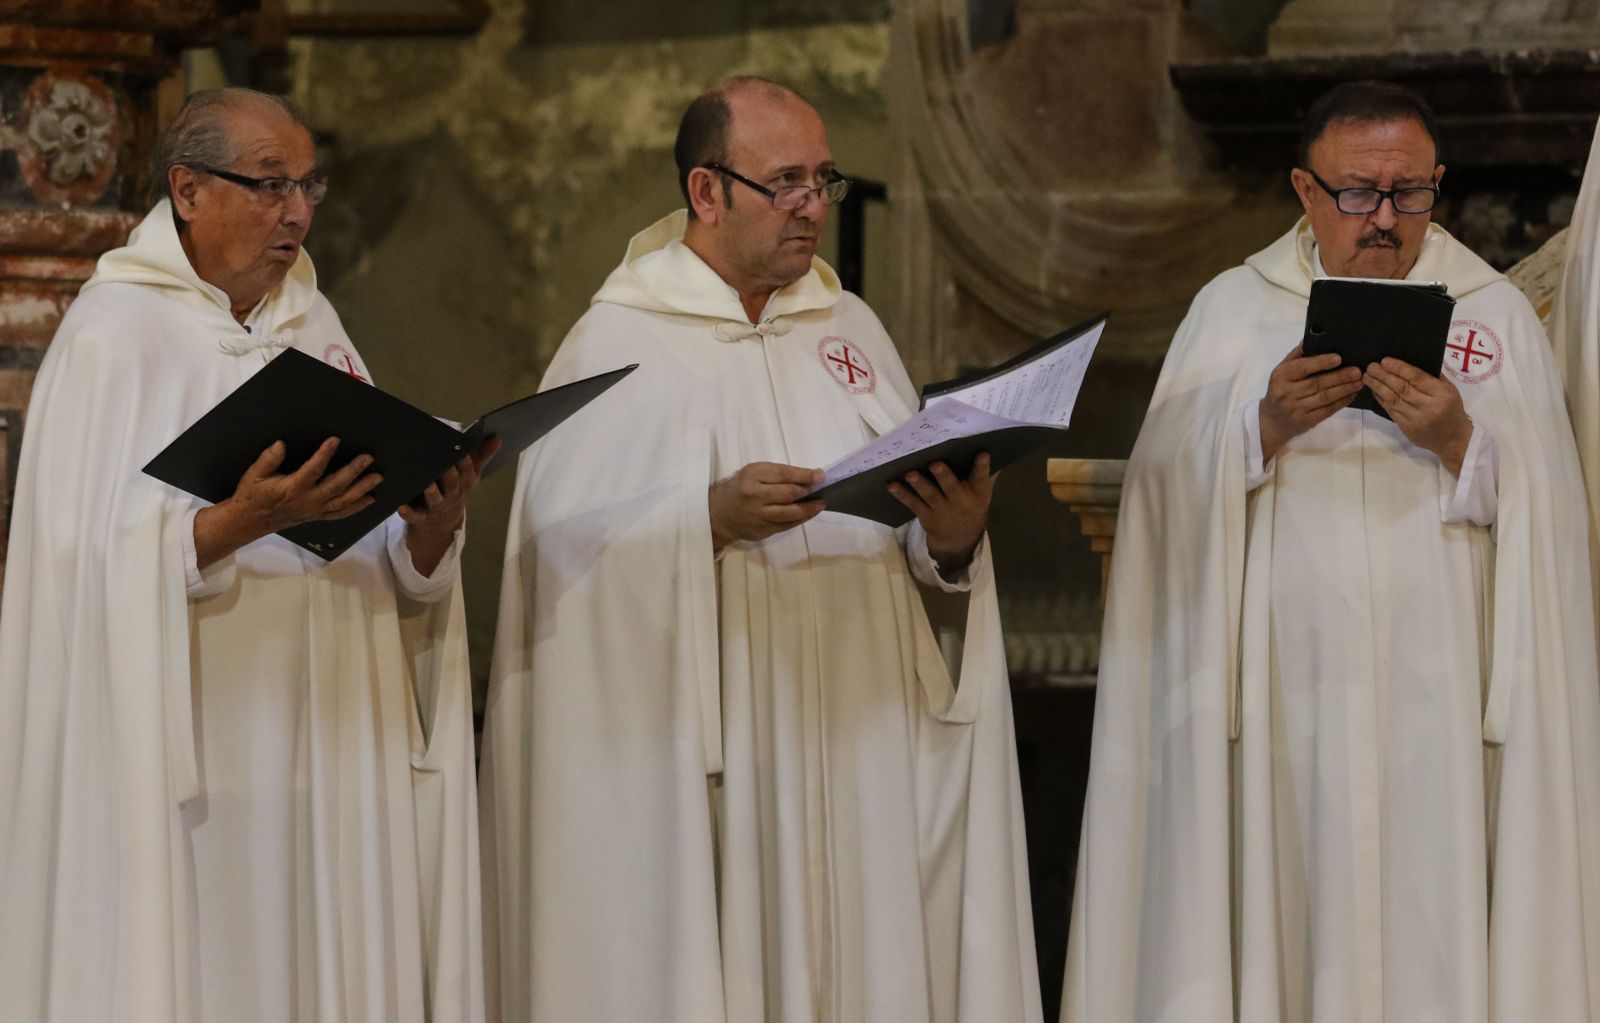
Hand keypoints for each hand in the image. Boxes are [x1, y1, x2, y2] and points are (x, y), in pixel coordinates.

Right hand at [194, 437, 382, 567]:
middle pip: (336, 485)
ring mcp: (315, 510)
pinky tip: (369, 499)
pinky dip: (356, 507)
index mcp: (293, 488)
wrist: (250, 521)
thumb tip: (281, 444)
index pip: (313, 469)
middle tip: (368, 457)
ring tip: (377, 477)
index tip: (335, 440)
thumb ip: (268, 459)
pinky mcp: (317, 516)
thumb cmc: (252, 495)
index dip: (325, 454)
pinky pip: (341, 513)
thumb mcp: (254, 475)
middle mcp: (308, 500)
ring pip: (343, 500)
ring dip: (362, 488)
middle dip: (354, 471)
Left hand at [400, 435, 502, 575]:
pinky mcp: (422, 516)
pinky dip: (408, 512)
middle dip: (449, 474)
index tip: (459, 447)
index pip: (467, 469)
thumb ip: (482, 455)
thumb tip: (497, 438)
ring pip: (436, 499)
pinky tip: (401, 506)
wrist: (443, 523)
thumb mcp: (471, 475)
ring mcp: (437, 506)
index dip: (464, 459)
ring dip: (432, 493)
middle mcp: (453, 495)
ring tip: (428, 485)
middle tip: (444, 462)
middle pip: (453, 483)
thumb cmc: (457, 490)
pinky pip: (415, 516)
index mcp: (465, 483)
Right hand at [709, 461, 824, 552]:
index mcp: (752, 476)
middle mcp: (754, 495)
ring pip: (789, 513)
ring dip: (809, 509)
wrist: (718, 514)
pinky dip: (800, 520)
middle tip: (821, 489)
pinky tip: (807, 514)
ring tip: (820, 504)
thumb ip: (778, 474)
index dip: (804, 475)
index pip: (783, 474)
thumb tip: (808, 477)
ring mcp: (757, 515)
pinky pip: (785, 525)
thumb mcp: (754, 473)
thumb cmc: (740, 488)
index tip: (820, 476)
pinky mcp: (761, 530)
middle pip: (788, 494)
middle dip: (808, 491)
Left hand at [888, 453, 995, 573]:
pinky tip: (891, 485)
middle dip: (943, 476)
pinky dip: (902, 494)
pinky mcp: (926, 515)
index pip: (982, 477)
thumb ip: (986, 471)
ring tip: (910, 474)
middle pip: (952, 487)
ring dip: (919, 484)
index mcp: (978, 491)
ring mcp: (942, 509)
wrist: (959, 538)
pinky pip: (913, 503)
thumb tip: (992, 444)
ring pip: (930, 495)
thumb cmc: (971, 503)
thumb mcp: (983, 491)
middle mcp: (960, 501)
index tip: (983, 453)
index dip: (983, 466)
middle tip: (935, 463)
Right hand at [1259, 345, 1364, 460]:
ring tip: (1359, 382)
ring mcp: (1296, 409)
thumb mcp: (1281, 371)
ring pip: (1325, 397)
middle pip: (1317, 383)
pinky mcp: (1306, 421)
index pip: (1302, 368)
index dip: (1320, 363)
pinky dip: (1342, 402)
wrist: (1272, 420)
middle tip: (1357, 371)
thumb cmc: (1280, 390)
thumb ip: (1296, 356)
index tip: (1338, 358)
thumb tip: (1312, 338)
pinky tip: (1351, 394)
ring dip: (1345, 389)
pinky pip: (1328, 410)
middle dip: (1340, 377)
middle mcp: (1286, 393)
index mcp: (1281, 377)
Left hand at [1363, 358, 1472, 474]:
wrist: (1453, 439)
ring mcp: (1416, 419)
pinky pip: (1391, 411)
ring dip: (1378, 387)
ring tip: (1367, 377)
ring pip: (1393, 400)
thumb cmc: (1451, 409)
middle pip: (1402, 388)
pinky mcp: (1407, 428)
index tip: (1385, 361)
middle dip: (1384, 376)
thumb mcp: (1450, 390)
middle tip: (1371, 367)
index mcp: (1441, 393)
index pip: (1417, 378)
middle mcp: (1428, 406)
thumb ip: (1433, 377)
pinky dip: (1381, 400)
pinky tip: (1374, 391)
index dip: (1399, 369)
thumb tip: (1410, 363)